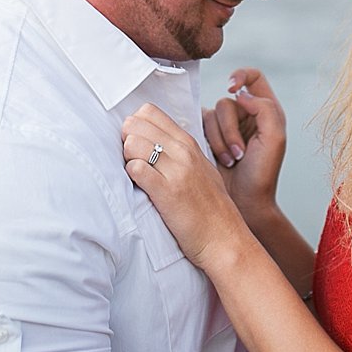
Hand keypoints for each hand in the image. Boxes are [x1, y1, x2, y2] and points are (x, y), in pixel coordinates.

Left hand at [122, 104, 245, 267]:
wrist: (225, 239)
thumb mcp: (201, 169)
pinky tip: (139, 186)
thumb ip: (179, 152)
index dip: (136, 124)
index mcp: (189, 143)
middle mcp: (183, 152)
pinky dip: (130, 176)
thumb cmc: (211, 209)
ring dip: (127, 158)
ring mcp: (176, 171)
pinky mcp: (167, 193)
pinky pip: (136, 169)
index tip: (137, 142)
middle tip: (132, 159)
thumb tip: (152, 141)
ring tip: (136, 174)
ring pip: (133, 143)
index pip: (150, 112)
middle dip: (126, 139)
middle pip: (136, 123)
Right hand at [201, 68, 287, 222]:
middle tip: (239, 153)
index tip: (232, 88)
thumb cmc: (262, 175)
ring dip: (221, 140)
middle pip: (227, 102)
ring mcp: (225, 127)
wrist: (245, 202)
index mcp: (265, 111)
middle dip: (230, 129)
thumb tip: (240, 94)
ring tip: (231, 160)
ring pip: (211, 115)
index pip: (253, 77)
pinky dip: (211, 143)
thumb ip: (265, 109)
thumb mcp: (274, 140)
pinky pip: (200, 127)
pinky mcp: (208, 138)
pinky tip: (220, 159)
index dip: (241, 76)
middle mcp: (245, 115)